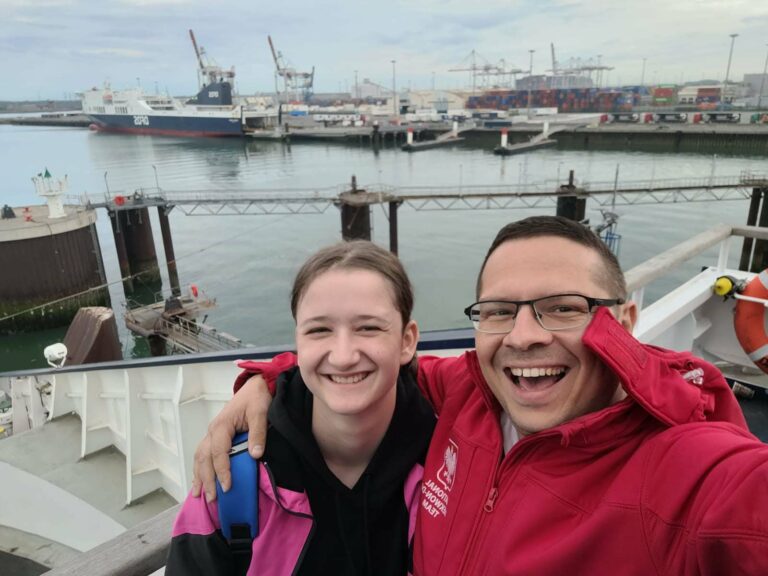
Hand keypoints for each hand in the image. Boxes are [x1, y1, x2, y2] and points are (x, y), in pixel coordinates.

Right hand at [191, 375, 272, 500]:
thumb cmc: (257, 398)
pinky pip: (203, 455)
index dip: (222, 470)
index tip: (227, 486)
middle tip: (213, 498)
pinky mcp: (216, 437)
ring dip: (199, 476)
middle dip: (207, 479)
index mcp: (222, 425)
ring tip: (198, 495)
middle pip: (204, 458)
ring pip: (200, 458)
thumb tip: (254, 454)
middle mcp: (213, 431)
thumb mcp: (261, 412)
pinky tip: (200, 482)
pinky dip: (200, 469)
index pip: (218, 452)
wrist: (256, 386)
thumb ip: (258, 433)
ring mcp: (212, 434)